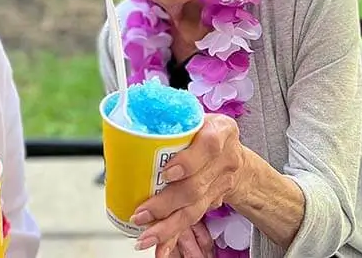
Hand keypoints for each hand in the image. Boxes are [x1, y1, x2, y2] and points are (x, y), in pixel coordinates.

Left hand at [130, 114, 247, 252]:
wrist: (237, 157)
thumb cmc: (205, 131)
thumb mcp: (194, 116)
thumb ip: (169, 121)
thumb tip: (124, 133)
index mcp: (220, 130)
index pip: (208, 146)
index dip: (188, 161)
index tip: (167, 173)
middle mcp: (225, 159)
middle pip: (196, 186)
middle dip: (166, 203)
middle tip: (142, 213)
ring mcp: (221, 183)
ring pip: (194, 208)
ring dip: (168, 226)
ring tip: (146, 236)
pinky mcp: (213, 201)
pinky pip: (193, 220)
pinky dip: (175, 236)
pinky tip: (161, 248)